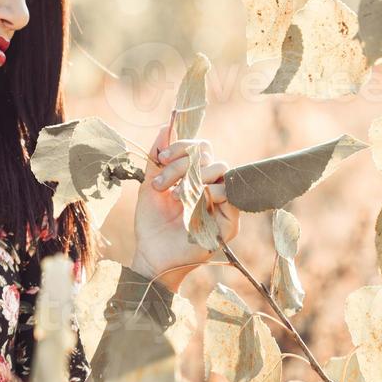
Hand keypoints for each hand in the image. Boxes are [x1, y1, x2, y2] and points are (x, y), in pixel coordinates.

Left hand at [130, 118, 239, 289]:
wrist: (150, 255)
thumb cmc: (151, 224)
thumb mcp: (150, 186)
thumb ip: (158, 158)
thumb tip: (166, 125)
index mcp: (196, 177)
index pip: (201, 148)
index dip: (183, 145)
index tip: (161, 157)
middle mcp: (212, 187)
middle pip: (210, 156)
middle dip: (182, 164)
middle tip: (160, 184)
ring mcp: (222, 204)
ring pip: (222, 169)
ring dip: (194, 176)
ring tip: (174, 195)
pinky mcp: (229, 222)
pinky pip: (231, 195)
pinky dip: (209, 192)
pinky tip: (188, 202)